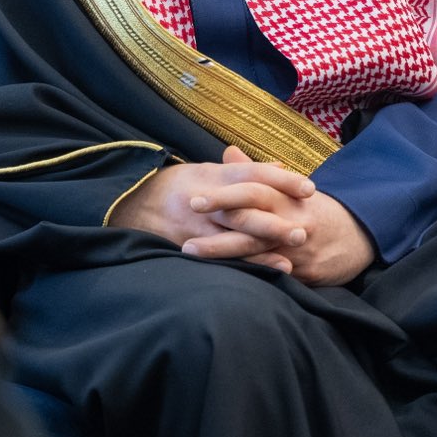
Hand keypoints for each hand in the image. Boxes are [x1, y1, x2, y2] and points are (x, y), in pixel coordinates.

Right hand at [109, 146, 317, 272]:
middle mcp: (204, 198)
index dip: (281, 180)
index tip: (309, 188)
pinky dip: (244, 263)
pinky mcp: (186, 245)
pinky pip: (218, 256)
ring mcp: (194, 224)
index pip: (252, 174)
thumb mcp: (205, 171)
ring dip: (263, 246)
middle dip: (275, 220)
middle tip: (306, 229)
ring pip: (232, 235)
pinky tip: (267, 270)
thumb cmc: (174, 186)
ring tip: (291, 255)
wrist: (127, 202)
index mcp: (211, 175)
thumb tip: (280, 165)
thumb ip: (241, 171)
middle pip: (244, 207)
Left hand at [183, 147, 375, 286]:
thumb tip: (228, 152)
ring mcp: (298, 250)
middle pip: (251, 225)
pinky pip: (275, 274)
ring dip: (225, 256)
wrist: (361, 234)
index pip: (252, 192)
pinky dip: (252, 276)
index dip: (223, 196)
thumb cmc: (315, 209)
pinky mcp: (306, 274)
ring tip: (193, 255)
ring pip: (258, 253)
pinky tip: (226, 280)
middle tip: (185, 239)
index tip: (194, 199)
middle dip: (218, 234)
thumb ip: (256, 172)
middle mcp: (291, 222)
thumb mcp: (290, 188)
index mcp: (285, 197)